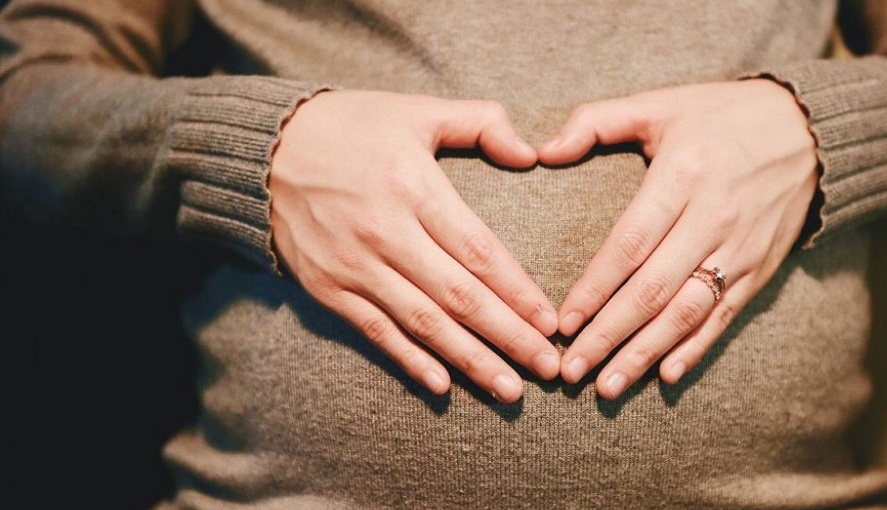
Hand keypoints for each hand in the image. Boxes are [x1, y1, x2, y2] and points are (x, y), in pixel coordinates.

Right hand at [269, 90, 559, 402]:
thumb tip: (531, 153)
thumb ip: (480, 123)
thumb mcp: (417, 110)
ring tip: (510, 389)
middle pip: (458, 297)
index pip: (478, 251)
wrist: (265, 148)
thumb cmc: (352, 126)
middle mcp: (384, 232)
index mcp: (413, 186)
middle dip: (508, 337)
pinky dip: (409, 360)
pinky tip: (442, 385)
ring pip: (422, 323)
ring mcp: (353, 265)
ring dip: (470, 360)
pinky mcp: (327, 288)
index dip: (518, 292)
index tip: (551, 323)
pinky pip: (375, 332)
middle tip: (548, 369)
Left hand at [538, 79, 818, 398]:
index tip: (563, 322)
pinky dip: (696, 349)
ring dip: (645, 354)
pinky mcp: (761, 268)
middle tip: (571, 370)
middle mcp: (713, 218)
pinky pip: (725, 315)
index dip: (595, 288)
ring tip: (608, 387)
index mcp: (682, 176)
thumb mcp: (659, 104)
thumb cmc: (720, 116)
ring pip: (687, 312)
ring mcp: (741, 248)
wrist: (810, 128)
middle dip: (608, 335)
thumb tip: (542, 151)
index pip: (630, 244)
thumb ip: (596, 122)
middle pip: (653, 290)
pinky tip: (666, 375)